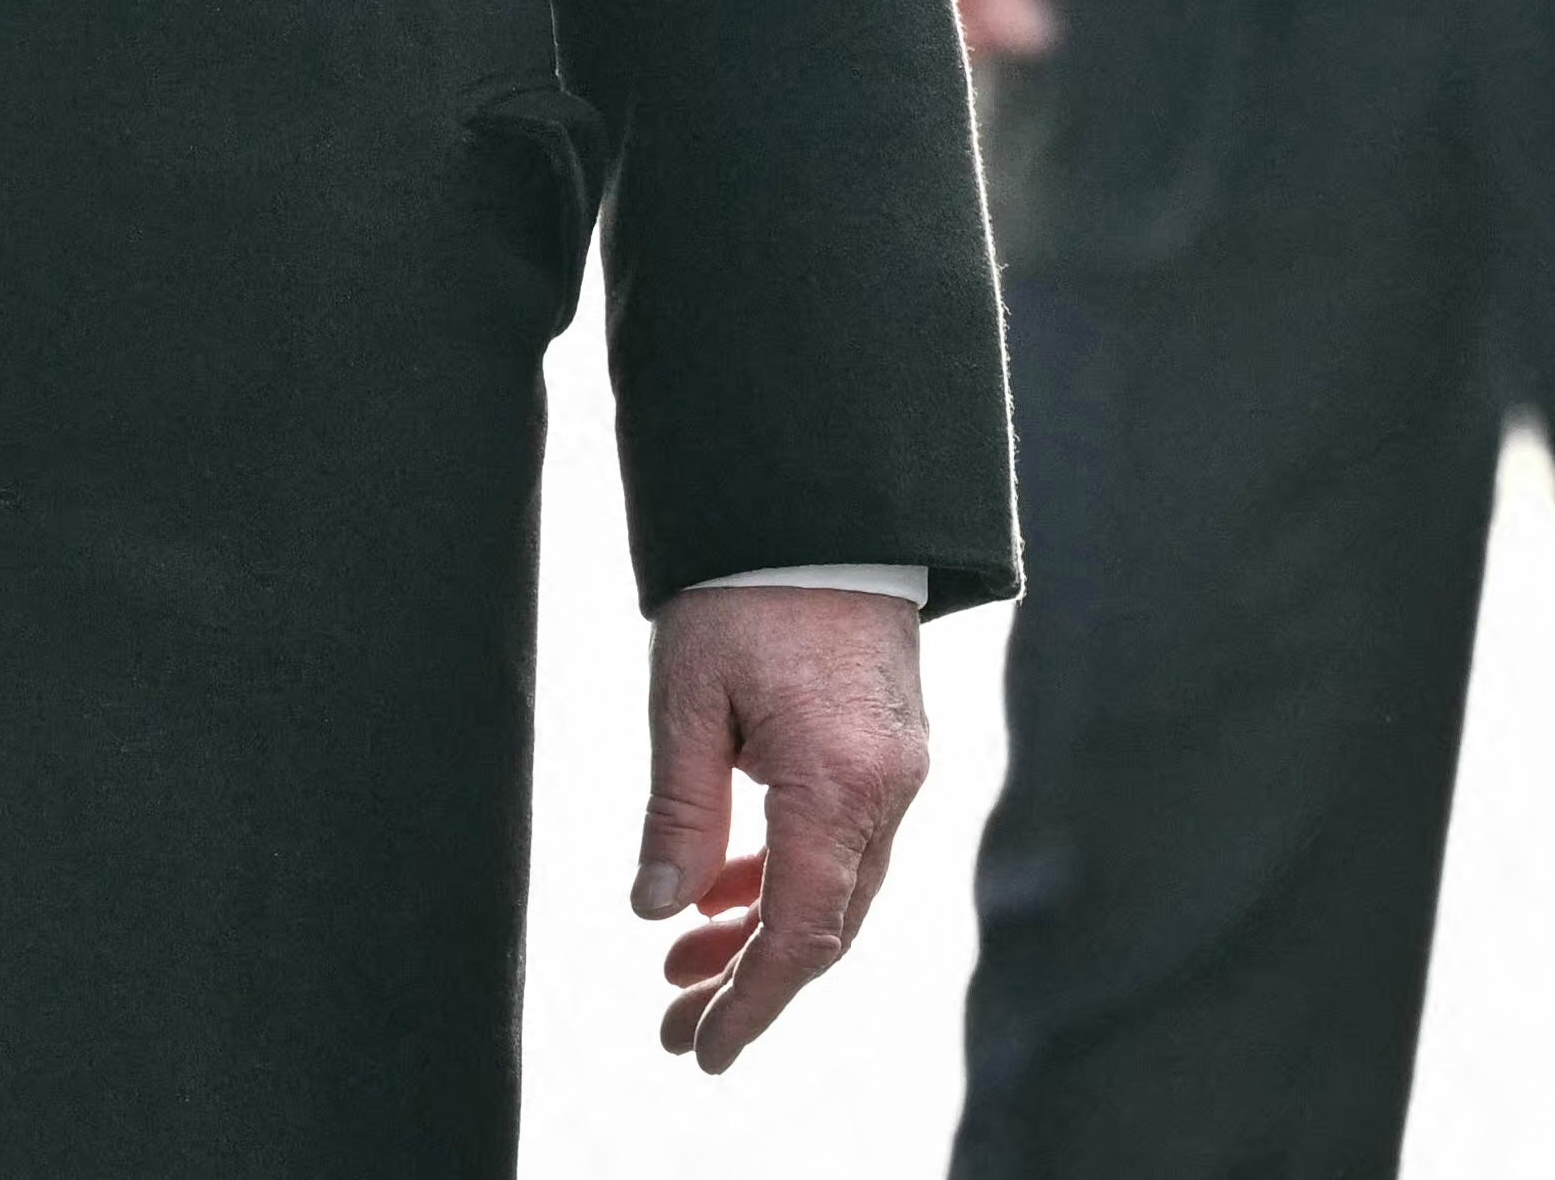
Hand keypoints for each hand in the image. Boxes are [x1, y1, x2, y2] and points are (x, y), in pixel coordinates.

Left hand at [630, 583, 927, 1076]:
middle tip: (675, 1024)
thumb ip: (679, 811)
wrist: (822, 506)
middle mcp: (887, 789)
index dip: (752, 1002)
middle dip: (749, 983)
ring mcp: (898, 771)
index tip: (702, 1049)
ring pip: (834, 888)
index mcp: (839, 782)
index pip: (801, 931)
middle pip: (824, 924)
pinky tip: (720, 892)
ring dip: (760, 932)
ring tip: (679, 962)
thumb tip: (656, 909)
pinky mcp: (889, 750)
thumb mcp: (686, 698)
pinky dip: (783, 878)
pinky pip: (842, 843)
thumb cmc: (744, 588)